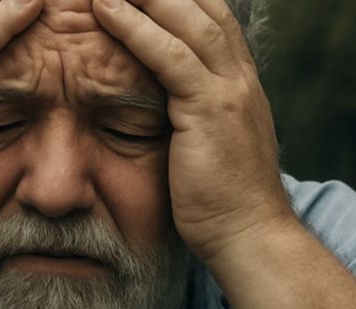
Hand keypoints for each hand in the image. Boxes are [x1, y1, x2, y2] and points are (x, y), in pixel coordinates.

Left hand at [92, 0, 296, 264]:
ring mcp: (229, 90)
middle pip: (201, 4)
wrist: (249, 238)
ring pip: (187, 18)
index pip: (210, 17)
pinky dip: (137, 28)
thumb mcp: (207, 147)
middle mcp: (238, 77)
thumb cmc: (221, 203)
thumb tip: (164, 108)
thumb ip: (191, 116)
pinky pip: (170, 57)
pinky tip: (106, 8)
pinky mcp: (210, 111)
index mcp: (237, 83)